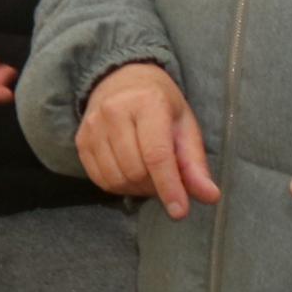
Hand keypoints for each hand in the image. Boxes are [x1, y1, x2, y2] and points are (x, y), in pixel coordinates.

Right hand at [77, 63, 218, 218]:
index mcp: (148, 103)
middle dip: (155, 187)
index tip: (180, 212)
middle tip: (166, 180)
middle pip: (136, 171)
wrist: (121, 79)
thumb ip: (195, 164)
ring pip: (116, 179)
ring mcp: (93, 126)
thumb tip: (210, 197)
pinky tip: (130, 174)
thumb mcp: (185, 126)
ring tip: (149, 176)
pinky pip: (99, 179)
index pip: (157, 155)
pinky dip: (119, 186)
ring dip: (137, 189)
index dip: (169, 187)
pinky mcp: (80, 139)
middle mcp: (115, 111)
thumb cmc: (160, 104)